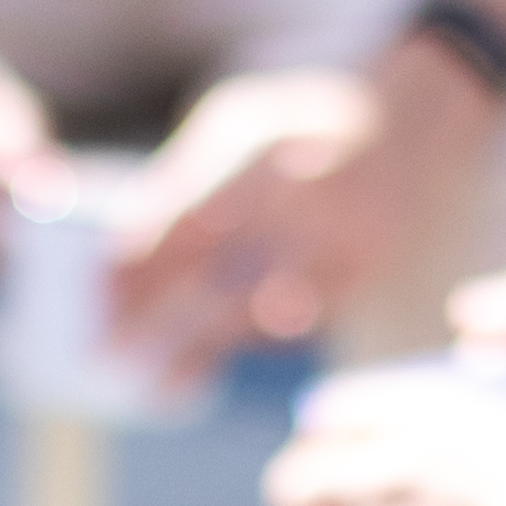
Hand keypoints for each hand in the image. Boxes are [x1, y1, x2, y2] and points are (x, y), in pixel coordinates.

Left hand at [112, 50, 478, 370]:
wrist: (408, 125)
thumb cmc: (295, 127)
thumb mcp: (236, 125)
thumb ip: (182, 178)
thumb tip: (117, 251)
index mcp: (261, 144)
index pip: (185, 219)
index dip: (137, 266)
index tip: (97, 299)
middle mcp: (305, 192)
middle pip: (214, 270)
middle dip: (154, 318)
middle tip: (106, 353)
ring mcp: (340, 237)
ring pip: (253, 310)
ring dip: (196, 349)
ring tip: (151, 380)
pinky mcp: (362, 274)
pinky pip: (293, 324)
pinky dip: (247, 343)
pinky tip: (209, 361)